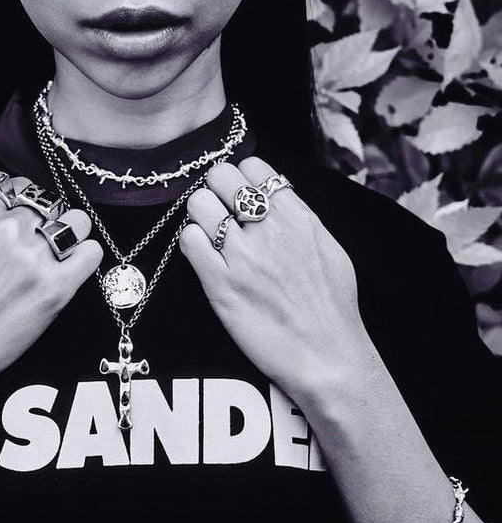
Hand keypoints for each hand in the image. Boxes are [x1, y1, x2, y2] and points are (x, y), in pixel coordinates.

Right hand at [0, 154, 102, 406]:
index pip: (18, 185)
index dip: (21, 205)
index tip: (18, 224)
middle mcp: (8, 230)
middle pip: (49, 203)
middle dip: (42, 221)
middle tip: (31, 248)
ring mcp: (34, 258)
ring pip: (77, 222)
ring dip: (70, 234)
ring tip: (54, 255)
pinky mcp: (56, 288)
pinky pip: (92, 253)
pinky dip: (85, 258)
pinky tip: (68, 270)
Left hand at [180, 156, 383, 416]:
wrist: (327, 356)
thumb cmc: (332, 310)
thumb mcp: (329, 251)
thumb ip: (301, 220)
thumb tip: (277, 200)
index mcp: (298, 218)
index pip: (254, 166)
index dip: (240, 177)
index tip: (238, 194)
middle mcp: (269, 230)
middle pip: (220, 176)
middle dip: (215, 189)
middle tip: (218, 211)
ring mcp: (243, 256)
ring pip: (199, 204)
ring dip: (200, 216)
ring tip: (210, 236)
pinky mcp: (221, 286)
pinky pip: (189, 241)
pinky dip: (191, 243)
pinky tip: (204, 257)